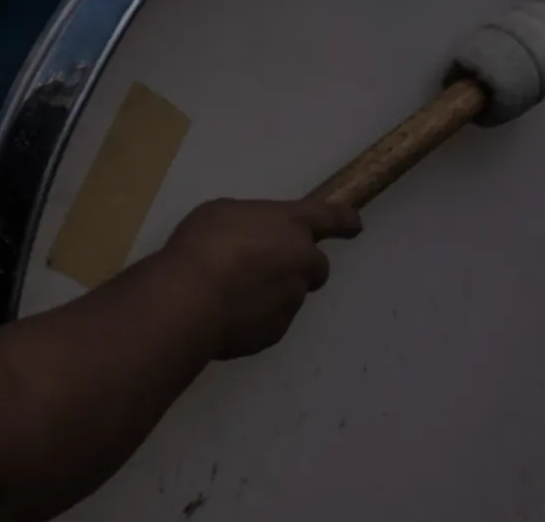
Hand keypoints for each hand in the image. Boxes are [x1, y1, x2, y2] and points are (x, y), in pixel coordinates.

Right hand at [159, 198, 361, 359]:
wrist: (189, 298)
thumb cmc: (202, 245)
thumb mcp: (224, 214)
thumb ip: (252, 224)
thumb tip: (252, 237)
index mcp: (293, 225)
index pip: (333, 217)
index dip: (345, 221)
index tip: (355, 226)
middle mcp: (302, 261)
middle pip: (317, 265)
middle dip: (301, 268)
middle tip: (267, 270)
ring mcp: (292, 299)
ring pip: (292, 295)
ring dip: (273, 294)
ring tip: (233, 295)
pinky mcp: (276, 331)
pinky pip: (271, 322)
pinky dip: (256, 319)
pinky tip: (228, 316)